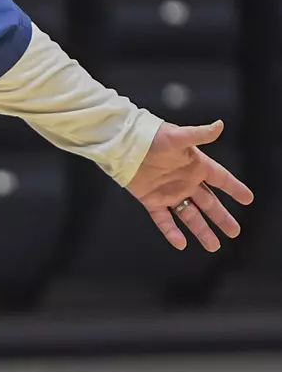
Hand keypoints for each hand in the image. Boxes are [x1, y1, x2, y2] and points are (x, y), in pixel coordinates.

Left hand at [126, 120, 252, 251]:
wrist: (123, 144)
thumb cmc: (151, 136)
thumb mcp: (177, 136)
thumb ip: (199, 134)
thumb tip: (220, 125)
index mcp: (196, 165)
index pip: (221, 179)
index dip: (235, 188)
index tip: (248, 199)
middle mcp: (185, 181)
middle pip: (209, 203)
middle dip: (222, 218)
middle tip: (235, 232)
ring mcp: (169, 192)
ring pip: (189, 215)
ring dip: (202, 230)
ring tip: (214, 246)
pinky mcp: (151, 200)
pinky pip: (163, 219)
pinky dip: (171, 231)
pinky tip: (181, 244)